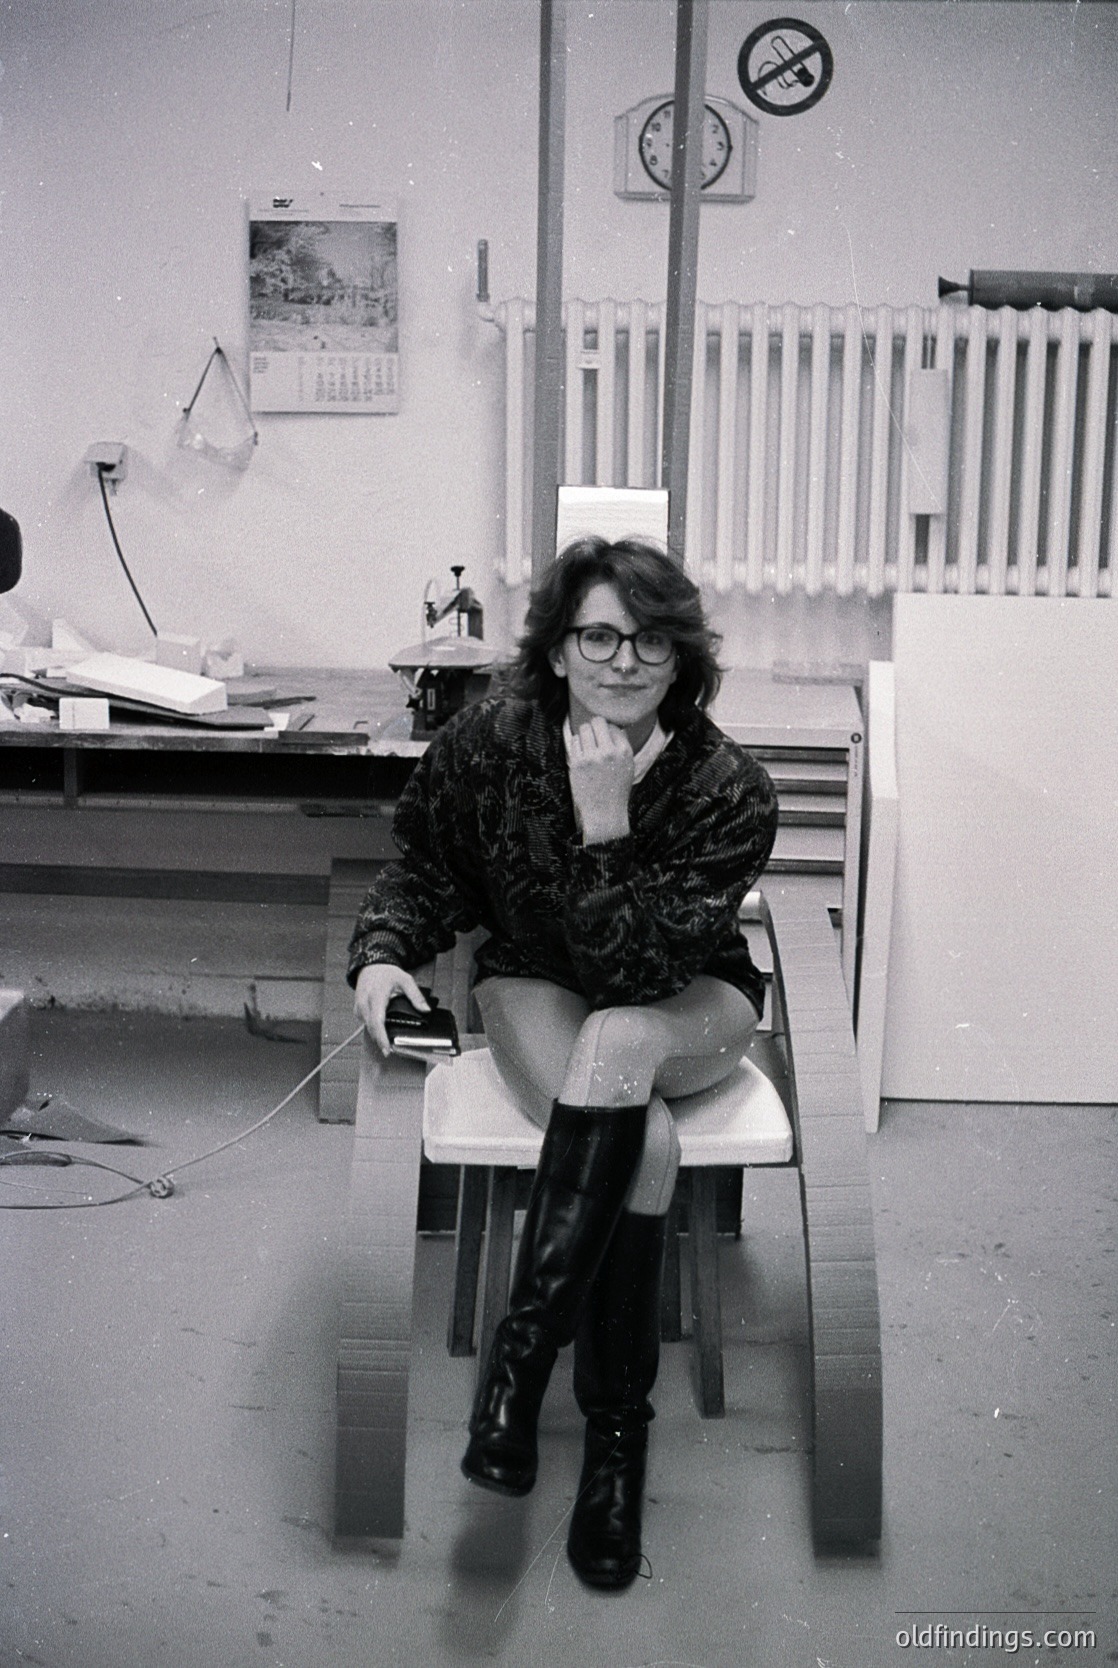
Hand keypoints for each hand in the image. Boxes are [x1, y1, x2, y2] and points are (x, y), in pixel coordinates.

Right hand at [353, 963, 429, 1054]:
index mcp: (376, 996)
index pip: (377, 1021)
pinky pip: (365, 1023)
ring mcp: (359, 1007)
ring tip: (387, 1043)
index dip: (381, 1037)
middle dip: (380, 1041)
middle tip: (391, 1050)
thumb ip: (416, 996)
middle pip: (371, 1028)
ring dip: (377, 1035)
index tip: (387, 1049)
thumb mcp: (405, 980)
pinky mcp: (357, 1010)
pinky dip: (373, 1028)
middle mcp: (364, 1003)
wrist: (370, 966)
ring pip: (367, 1027)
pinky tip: (382, 1031)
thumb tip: (426, 1010)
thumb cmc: (386, 973)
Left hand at [568, 716, 633, 844]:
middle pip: (597, 722)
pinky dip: (578, 745)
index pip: (613, 726)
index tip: (605, 739)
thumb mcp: (628, 766)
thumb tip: (613, 726)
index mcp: (624, 752)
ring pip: (584, 729)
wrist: (604, 812)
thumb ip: (622, 746)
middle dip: (594, 727)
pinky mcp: (577, 763)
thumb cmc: (616, 789)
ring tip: (587, 745)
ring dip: (585, 734)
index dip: (608, 731)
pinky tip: (582, 755)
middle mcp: (609, 752)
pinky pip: (575, 741)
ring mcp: (591, 757)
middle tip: (594, 736)